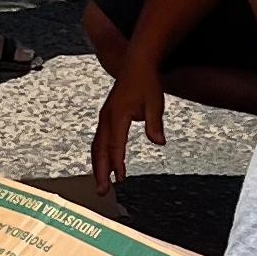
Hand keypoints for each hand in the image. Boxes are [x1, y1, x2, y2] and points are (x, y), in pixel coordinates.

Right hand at [90, 51, 167, 189]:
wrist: (137, 64)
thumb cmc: (146, 82)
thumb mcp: (155, 102)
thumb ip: (155, 123)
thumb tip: (158, 142)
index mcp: (118, 114)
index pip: (115, 143)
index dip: (116, 162)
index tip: (120, 178)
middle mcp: (107, 117)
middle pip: (99, 149)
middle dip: (100, 171)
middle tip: (102, 191)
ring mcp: (104, 117)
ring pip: (97, 146)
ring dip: (98, 166)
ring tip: (102, 184)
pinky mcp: (106, 118)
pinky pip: (100, 140)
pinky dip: (101, 156)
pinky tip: (107, 167)